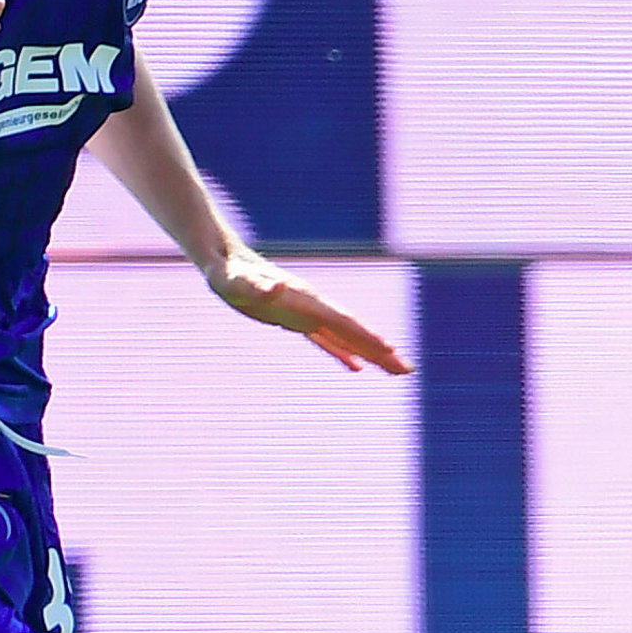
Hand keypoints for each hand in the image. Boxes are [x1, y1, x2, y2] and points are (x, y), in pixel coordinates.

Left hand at [211, 248, 415, 374]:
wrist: (224, 262)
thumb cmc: (229, 275)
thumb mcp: (240, 283)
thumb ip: (260, 286)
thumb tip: (277, 287)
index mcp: (308, 301)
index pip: (344, 322)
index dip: (367, 337)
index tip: (391, 351)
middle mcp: (314, 307)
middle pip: (355, 332)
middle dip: (382, 351)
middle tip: (407, 370)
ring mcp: (307, 314)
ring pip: (347, 338)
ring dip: (372, 354)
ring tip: (395, 370)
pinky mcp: (296, 321)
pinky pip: (327, 341)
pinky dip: (344, 354)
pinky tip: (357, 367)